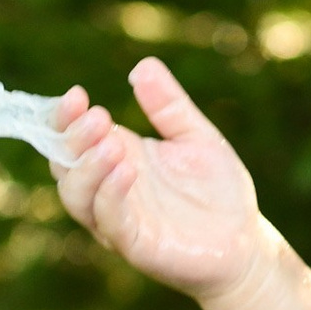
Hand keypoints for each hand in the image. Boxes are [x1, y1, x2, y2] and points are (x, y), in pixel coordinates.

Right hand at [49, 57, 267, 302]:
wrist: (246, 243)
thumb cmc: (219, 192)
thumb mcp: (197, 138)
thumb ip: (169, 105)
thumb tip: (143, 65)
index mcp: (117, 156)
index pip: (71, 135)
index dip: (65, 116)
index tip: (77, 94)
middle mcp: (108, 187)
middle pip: (64, 163)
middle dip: (73, 138)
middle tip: (98, 117)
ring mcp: (117, 218)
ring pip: (77, 195)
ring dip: (87, 167)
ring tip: (111, 143)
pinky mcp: (134, 244)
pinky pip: (109, 220)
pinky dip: (111, 195)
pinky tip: (127, 170)